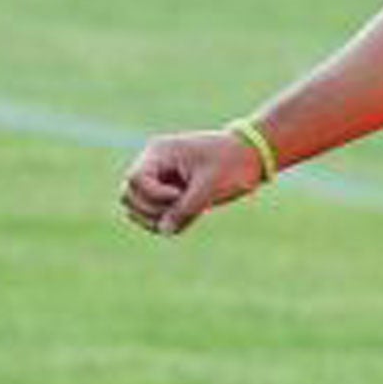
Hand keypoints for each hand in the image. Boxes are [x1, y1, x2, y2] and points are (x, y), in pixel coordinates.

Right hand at [119, 131, 265, 235]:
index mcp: (160, 152)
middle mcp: (154, 164)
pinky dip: (167, 220)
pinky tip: (192, 215)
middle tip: (185, 206)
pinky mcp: (167, 193)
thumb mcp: (210, 186)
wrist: (253, 156)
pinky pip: (152, 214)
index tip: (180, 195)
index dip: (154, 195)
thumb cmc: (233, 163)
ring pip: (136, 207)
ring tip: (189, 212)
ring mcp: (158, 179)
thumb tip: (163, 230)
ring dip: (157, 217)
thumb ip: (186, 208)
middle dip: (153, 208)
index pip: (136, 180)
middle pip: (129, 195)